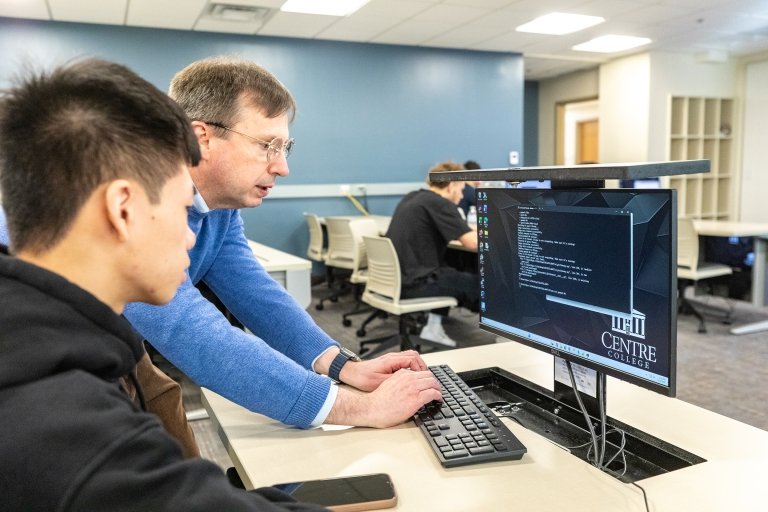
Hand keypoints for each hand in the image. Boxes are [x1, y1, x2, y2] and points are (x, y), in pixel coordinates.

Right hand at [327, 369, 441, 427]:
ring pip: (432, 383)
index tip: (429, 383)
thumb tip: (408, 386)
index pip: (420, 371)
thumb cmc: (378, 400)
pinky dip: (438, 395)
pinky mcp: (416, 399)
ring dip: (438, 388)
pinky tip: (438, 399)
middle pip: (429, 375)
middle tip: (436, 388)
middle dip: (434, 382)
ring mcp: (413, 388)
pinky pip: (433, 393)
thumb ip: (400, 381)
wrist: (372, 408)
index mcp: (402, 374)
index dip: (427, 378)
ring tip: (439, 393)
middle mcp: (408, 378)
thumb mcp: (389, 383)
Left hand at [340, 350, 427, 391]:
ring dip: (417, 366)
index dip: (420, 368)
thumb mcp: (380, 382)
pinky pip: (405, 361)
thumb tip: (408, 383)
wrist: (352, 374)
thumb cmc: (363, 378)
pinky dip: (411, 368)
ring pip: (410, 357)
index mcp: (391, 360)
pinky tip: (410, 377)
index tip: (423, 377)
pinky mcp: (389, 363)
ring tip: (420, 378)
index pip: (413, 358)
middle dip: (422, 366)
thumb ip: (395, 381)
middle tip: (425, 377)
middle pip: (414, 355)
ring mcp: (391, 359)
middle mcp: (392, 357)